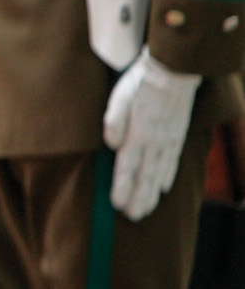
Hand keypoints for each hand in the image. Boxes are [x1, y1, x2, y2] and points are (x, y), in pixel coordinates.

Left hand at [104, 52, 201, 221]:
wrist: (175, 71)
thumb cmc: (141, 82)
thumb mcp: (120, 96)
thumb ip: (114, 120)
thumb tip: (110, 144)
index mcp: (139, 134)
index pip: (128, 167)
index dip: (122, 187)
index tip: (117, 205)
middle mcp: (155, 142)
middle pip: (145, 177)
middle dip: (138, 198)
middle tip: (132, 217)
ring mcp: (169, 141)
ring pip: (160, 173)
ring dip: (152, 193)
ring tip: (145, 209)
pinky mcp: (177, 136)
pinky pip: (172, 162)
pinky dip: (167, 177)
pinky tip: (163, 188)